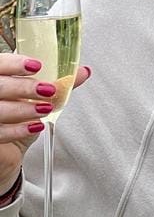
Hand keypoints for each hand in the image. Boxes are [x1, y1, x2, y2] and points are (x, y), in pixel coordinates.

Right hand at [0, 55, 90, 191]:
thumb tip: (83, 72)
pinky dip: (19, 130)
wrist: (8, 152)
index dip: (15, 63)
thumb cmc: (19, 120)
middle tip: (48, 90)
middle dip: (24, 87)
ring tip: (45, 109)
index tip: (36, 66)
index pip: (0, 64)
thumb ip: (58, 84)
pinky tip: (35, 127)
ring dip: (24, 109)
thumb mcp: (39, 99)